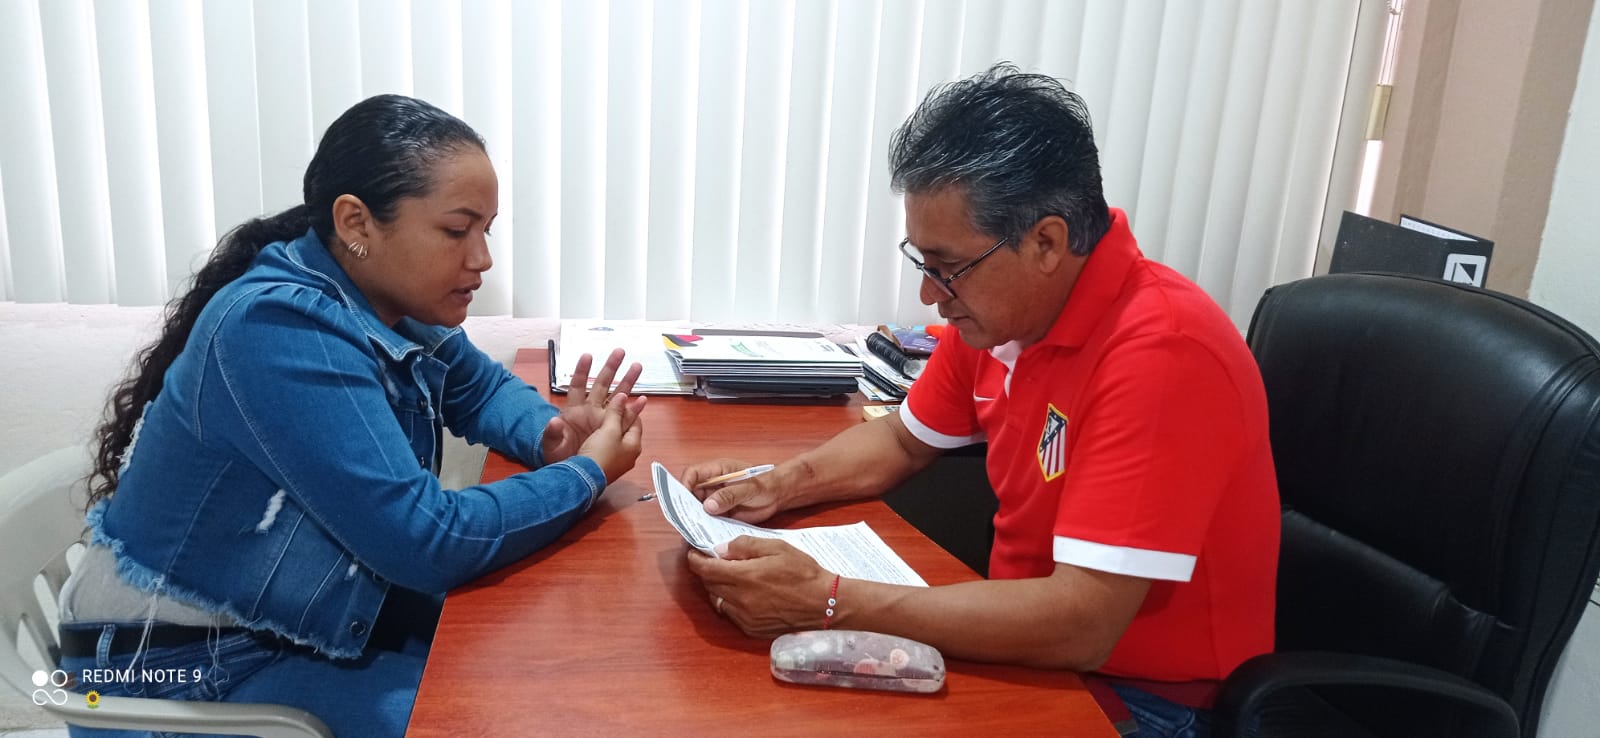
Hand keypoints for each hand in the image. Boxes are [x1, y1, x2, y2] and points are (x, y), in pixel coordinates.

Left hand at [542, 348, 647, 464]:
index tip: (587, 355)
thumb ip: (552, 433)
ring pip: (617, 396)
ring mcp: (603, 419)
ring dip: (627, 381)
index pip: (577, 386)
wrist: (570, 472)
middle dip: (611, 367)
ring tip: (637, 365)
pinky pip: (625, 418)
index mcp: (574, 411)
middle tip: (620, 351)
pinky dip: (634, 409)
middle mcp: (590, 411)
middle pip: (602, 385)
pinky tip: (643, 400)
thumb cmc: (558, 456)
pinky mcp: (612, 430)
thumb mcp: (551, 445)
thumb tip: (554, 421)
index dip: (582, 371)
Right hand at [574, 388, 643, 482]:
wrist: (584, 478)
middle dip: (620, 419)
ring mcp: (617, 462)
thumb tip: (623, 397)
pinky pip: (607, 448)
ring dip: (611, 430)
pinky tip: (595, 438)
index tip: (622, 402)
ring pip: (616, 440)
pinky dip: (603, 440)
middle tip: (613, 409)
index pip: (636, 422)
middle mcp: (628, 455)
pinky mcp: (605, 466)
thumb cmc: (600, 456)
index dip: (629, 409)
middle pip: (627, 431)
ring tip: (603, 422)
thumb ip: (617, 413)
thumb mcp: (609, 430)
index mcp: (634, 445)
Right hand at [680, 458, 783, 523]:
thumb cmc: (766, 484)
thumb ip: (729, 495)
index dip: (684, 485)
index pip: (692, 474)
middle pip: (690, 493)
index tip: (681, 500)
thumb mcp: (749, 488)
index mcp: (717, 471)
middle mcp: (712, 484)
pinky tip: (704, 535)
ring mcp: (715, 499)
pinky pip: (707, 519)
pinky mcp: (720, 512)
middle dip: (685, 506)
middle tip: (684, 521)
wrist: (779, 495)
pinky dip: (704, 526)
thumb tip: (707, 506)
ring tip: (692, 531)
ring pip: (696, 508)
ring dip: (694, 518)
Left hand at [685, 536, 832, 636]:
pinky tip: (742, 595)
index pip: (706, 569)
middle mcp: (740, 600)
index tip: (693, 552)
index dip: (695, 560)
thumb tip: (721, 550)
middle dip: (706, 572)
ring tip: (728, 577)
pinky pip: (730, 614)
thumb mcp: (777, 548)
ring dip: (716, 588)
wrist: (824, 604)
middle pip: (708, 585)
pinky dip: (729, 603)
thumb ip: (745, 546)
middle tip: (712, 561)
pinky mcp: (751, 629)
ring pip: (717, 601)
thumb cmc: (803, 573)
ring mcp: (744, 617)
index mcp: (744, 577)